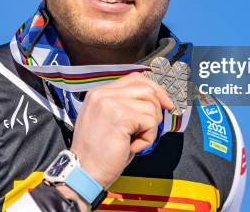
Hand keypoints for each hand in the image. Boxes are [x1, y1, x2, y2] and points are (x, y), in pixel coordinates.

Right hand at [70, 73, 173, 188]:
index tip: (165, 103)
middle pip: (147, 88)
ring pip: (151, 105)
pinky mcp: (121, 116)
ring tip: (134, 140)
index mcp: (99, 92)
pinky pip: (150, 122)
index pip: (135, 78)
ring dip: (150, 127)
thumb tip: (155, 99)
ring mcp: (111, 103)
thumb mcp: (108, 120)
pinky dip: (147, 138)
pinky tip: (132, 146)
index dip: (154, 89)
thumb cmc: (98, 152)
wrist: (84, 171)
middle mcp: (103, 93)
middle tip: (151, 127)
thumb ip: (124, 104)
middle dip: (158, 107)